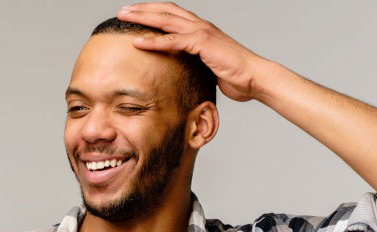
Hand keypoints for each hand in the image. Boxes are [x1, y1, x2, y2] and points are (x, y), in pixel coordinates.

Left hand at [117, 2, 270, 101]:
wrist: (254, 78)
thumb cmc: (235, 76)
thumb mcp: (209, 67)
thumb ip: (195, 63)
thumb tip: (183, 72)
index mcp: (201, 29)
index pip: (172, 13)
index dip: (152, 11)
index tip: (134, 14)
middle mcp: (200, 26)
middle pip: (165, 10)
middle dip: (142, 9)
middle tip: (122, 11)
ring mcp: (201, 32)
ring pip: (166, 20)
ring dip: (142, 17)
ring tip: (124, 17)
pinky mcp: (202, 44)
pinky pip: (173, 41)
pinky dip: (154, 41)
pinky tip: (138, 42)